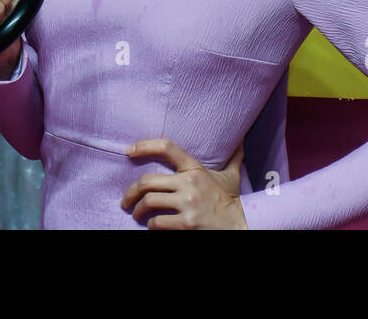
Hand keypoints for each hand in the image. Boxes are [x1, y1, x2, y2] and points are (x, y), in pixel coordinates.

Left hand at [121, 138, 248, 228]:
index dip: (145, 146)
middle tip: (126, 201)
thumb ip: (233, 157)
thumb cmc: (231, 201)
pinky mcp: (187, 223)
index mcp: (195, 168)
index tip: (129, 151)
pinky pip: (158, 222)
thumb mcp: (232, 176)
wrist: (240, 225)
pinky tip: (152, 226)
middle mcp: (189, 183)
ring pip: (149, 202)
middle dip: (131, 192)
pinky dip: (151, 225)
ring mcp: (188, 204)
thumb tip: (242, 141)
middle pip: (147, 182)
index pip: (167, 148)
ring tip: (136, 214)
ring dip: (137, 211)